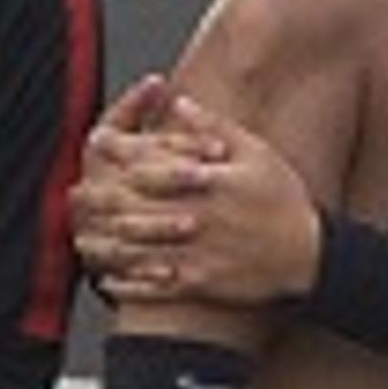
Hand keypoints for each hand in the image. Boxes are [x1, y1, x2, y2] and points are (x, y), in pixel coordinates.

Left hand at [76, 95, 322, 308]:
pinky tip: (110, 280)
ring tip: (82, 240)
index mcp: (207, 181)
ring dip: (106, 245)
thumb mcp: (257, 153)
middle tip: (76, 195)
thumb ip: (213, 127)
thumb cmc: (285, 201)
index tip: (96, 144)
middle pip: (134, 205)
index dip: (119, 153)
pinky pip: (155, 286)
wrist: (311, 256)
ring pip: (138, 249)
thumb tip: (178, 102)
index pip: (151, 161)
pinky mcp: (201, 283)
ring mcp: (196, 252)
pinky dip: (129, 284)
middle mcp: (196, 216)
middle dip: (100, 200)